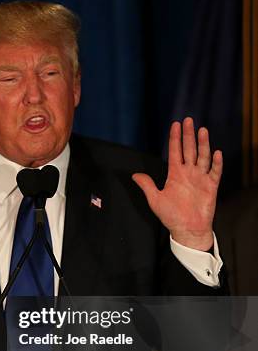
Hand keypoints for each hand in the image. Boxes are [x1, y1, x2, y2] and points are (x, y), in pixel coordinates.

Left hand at [132, 117, 222, 250]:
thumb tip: (134, 175)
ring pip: (203, 157)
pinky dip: (216, 163)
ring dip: (203, 144)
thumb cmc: (171, 216)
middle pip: (189, 149)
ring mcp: (200, 178)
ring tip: (202, 131)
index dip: (175, 138)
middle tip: (189, 120)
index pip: (175, 151)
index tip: (175, 124)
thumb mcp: (155, 200)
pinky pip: (215, 172)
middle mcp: (188, 173)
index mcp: (175, 174)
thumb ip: (147, 186)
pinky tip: (216, 153)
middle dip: (189, 135)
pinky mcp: (211, 186)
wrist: (187, 230)